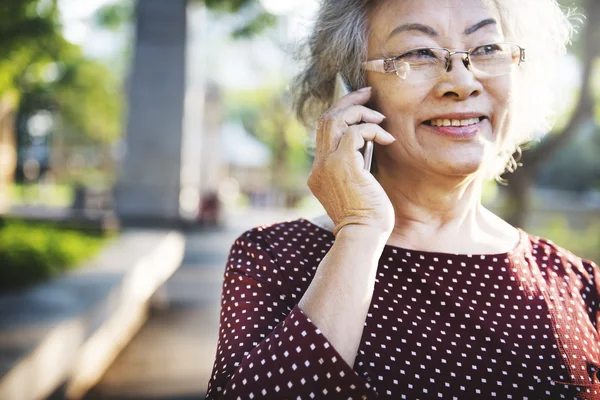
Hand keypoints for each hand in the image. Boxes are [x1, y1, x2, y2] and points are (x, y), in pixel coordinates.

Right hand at [307, 87, 395, 235]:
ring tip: (380, 116)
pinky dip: (372, 129)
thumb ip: (352, 167)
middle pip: (326, 120)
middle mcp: (318, 166)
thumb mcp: (355, 190)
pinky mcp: (343, 164)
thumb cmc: (366, 219)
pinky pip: (355, 132)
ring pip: (336, 120)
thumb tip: (366, 143)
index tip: (358, 106)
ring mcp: (327, 165)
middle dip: (348, 102)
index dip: (340, 115)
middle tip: (368, 92)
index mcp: (319, 174)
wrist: (363, 237)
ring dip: (360, 112)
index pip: (324, 133)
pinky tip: (388, 139)